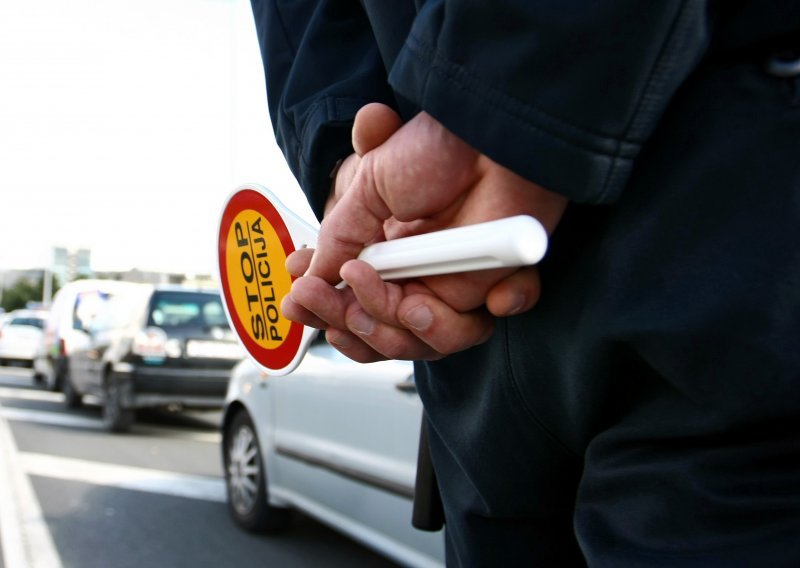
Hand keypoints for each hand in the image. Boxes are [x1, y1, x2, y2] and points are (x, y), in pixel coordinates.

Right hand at [283, 104, 566, 361]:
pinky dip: (438, 327)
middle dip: (339, 317)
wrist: (491, 137)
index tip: (294, 300)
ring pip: (411, 340)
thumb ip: (340, 237)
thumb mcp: (368, 188)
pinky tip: (419, 304)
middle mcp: (416, 273)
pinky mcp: (484, 292)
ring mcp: (448, 285)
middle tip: (313, 297)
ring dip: (379, 324)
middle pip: (375, 329)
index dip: (322, 306)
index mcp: (386, 250)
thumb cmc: (436, 150)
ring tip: (362, 283)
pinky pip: (461, 333)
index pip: (351, 298)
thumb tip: (310, 278)